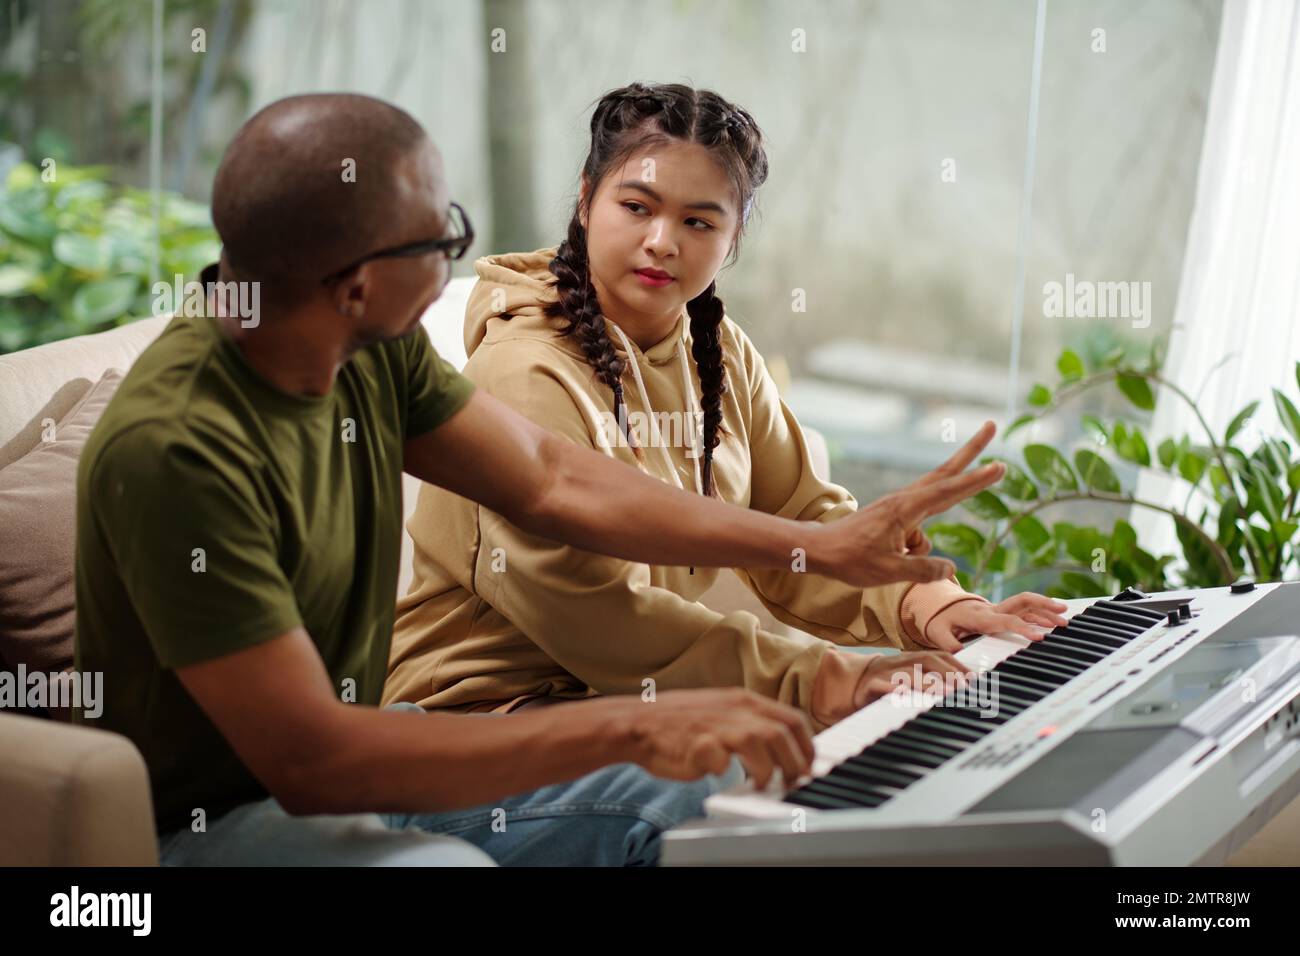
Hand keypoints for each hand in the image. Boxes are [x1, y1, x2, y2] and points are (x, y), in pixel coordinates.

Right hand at [623, 688, 815, 789]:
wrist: (639, 722)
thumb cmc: (681, 722)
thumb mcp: (723, 710)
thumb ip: (751, 722)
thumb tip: (782, 744)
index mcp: (744, 700)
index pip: (792, 719)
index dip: (807, 745)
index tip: (808, 764)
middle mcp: (734, 710)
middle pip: (781, 734)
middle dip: (794, 763)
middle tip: (791, 781)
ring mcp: (715, 725)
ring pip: (759, 741)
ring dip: (767, 769)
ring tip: (761, 784)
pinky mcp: (695, 744)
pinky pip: (718, 757)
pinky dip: (725, 769)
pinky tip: (724, 776)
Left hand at [808, 422, 1005, 586]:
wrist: (818, 551)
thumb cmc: (849, 559)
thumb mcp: (889, 572)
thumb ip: (924, 570)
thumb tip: (951, 568)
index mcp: (905, 509)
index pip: (949, 491)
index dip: (976, 480)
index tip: (1000, 466)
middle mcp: (905, 501)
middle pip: (946, 474)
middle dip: (970, 452)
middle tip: (991, 426)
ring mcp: (899, 507)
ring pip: (930, 515)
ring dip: (922, 545)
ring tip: (891, 558)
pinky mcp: (894, 516)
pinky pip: (917, 534)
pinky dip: (912, 551)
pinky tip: (888, 560)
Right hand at [812, 649, 971, 725]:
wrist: (848, 680)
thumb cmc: (888, 682)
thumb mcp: (912, 676)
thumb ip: (935, 678)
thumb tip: (967, 685)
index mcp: (914, 658)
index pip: (940, 656)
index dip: (959, 665)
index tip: (976, 679)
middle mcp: (902, 662)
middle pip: (928, 661)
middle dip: (948, 673)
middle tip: (966, 687)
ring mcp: (886, 673)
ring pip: (909, 674)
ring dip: (928, 683)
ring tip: (945, 693)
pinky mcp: (870, 686)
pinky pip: (882, 687)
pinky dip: (894, 690)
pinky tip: (905, 696)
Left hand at [920, 591, 1069, 651]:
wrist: (940, 608)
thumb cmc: (941, 622)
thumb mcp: (938, 633)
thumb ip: (948, 643)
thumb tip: (959, 654)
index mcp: (981, 617)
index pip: (1006, 620)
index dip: (1023, 628)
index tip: (1040, 636)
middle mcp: (993, 609)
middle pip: (1022, 601)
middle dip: (1043, 605)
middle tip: (1063, 614)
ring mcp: (1000, 608)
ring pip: (1027, 604)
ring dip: (1046, 609)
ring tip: (1066, 619)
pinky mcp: (1003, 611)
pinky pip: (1025, 609)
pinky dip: (1040, 613)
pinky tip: (1053, 621)